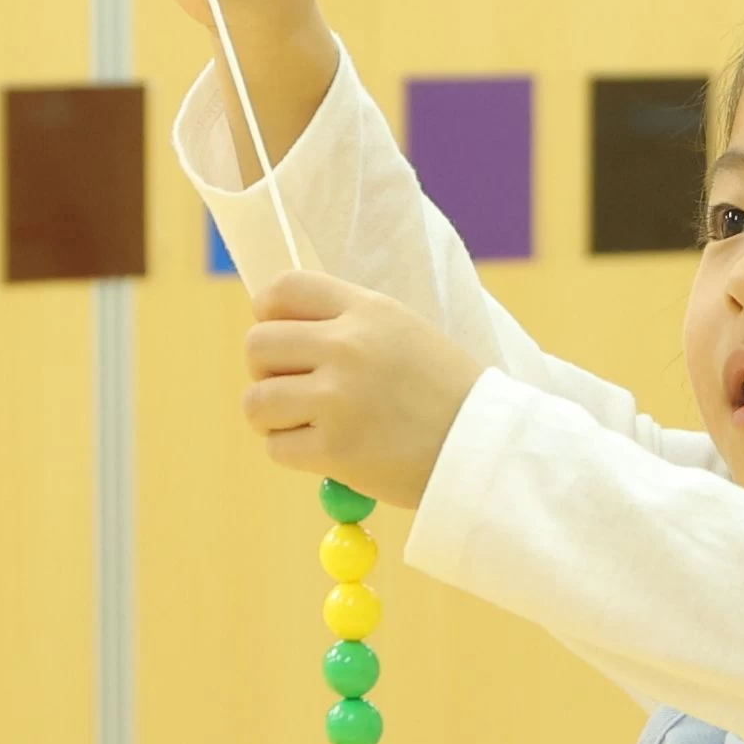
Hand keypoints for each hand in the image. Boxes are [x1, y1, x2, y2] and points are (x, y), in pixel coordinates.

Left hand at [241, 273, 481, 509]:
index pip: (282, 289)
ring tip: (303, 425)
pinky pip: (277, 448)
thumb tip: (278, 328)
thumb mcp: (403, 332)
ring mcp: (338, 399)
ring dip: (270, 418)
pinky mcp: (335, 449)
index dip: (266, 314)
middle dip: (263, 372)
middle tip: (290, 389)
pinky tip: (325, 452)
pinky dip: (292, 453)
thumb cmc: (445, 392)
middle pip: (257, 346)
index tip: (280, 339)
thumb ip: (346, 324)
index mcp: (367, 310)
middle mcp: (347, 347)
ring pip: (256, 402)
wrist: (487, 447)